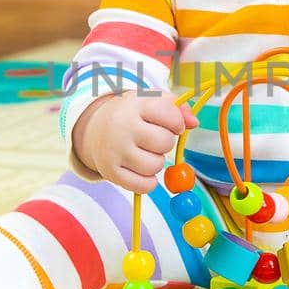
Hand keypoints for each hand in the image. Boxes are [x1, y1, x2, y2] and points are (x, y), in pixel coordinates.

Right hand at [72, 91, 197, 192]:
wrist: (95, 129)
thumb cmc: (133, 115)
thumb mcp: (151, 102)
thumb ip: (177, 108)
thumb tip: (194, 123)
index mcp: (135, 104)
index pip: (168, 114)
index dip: (177, 122)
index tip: (172, 125)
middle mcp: (122, 126)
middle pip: (164, 142)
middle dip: (167, 143)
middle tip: (156, 140)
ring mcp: (115, 151)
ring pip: (155, 166)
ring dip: (157, 162)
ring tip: (146, 153)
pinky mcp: (111, 172)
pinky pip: (144, 186)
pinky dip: (149, 182)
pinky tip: (142, 170)